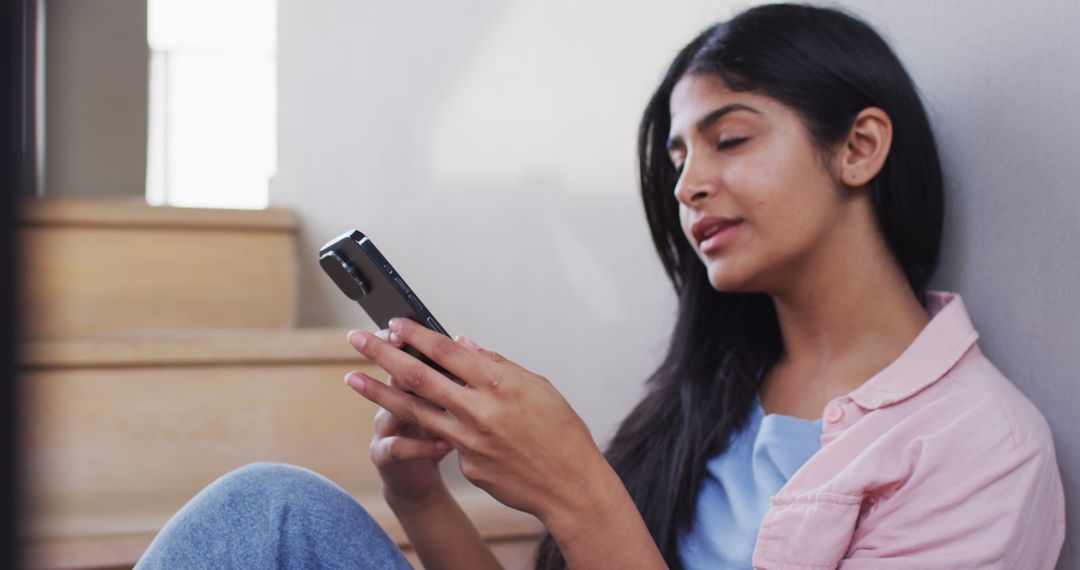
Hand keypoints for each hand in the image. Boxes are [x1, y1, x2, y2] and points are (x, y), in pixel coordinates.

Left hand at [344, 319, 613, 523]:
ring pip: (414, 410)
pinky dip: (433, 426)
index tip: (394, 323)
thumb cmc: (561, 432)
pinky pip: (445, 439)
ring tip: (353, 377)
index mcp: (499, 383)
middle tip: (357, 338)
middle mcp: (479, 410)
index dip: (416, 335)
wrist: (570, 485)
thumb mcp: (537, 386)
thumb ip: (496, 365)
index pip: (447, 351)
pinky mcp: (466, 465)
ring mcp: (469, 441)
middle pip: (419, 376)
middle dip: (383, 354)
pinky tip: (425, 419)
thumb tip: (462, 344)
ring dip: (379, 392)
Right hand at [357, 330, 453, 504]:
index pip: (411, 355)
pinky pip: (397, 448)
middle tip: (395, 338)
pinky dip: (422, 445)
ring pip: (392, 408)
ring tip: (426, 395)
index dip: (412, 339)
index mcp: (413, 387)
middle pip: (395, 373)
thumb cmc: (439, 437)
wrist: (415, 482)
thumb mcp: (449, 405)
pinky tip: (442, 445)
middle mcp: (393, 402)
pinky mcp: (383, 456)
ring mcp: (385, 428)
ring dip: (400, 398)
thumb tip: (464, 344)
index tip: (413, 323)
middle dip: (389, 353)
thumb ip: (455, 378)